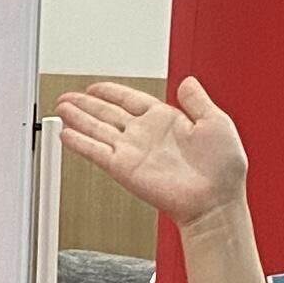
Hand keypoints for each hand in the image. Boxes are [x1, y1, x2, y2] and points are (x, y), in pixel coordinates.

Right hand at [52, 77, 252, 228]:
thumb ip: (198, 100)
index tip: (94, 87)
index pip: (130, 99)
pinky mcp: (124, 168)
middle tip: (67, 97)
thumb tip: (188, 81)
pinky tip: (66, 134)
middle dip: (85, 104)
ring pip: (97, 129)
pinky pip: (96, 152)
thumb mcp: (216, 121)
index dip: (111, 91)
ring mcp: (132, 151)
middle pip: (107, 112)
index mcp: (165, 120)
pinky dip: (79, 143)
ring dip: (78, 118)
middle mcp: (145, 135)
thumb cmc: (222, 169)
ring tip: (61, 108)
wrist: (215, 201)